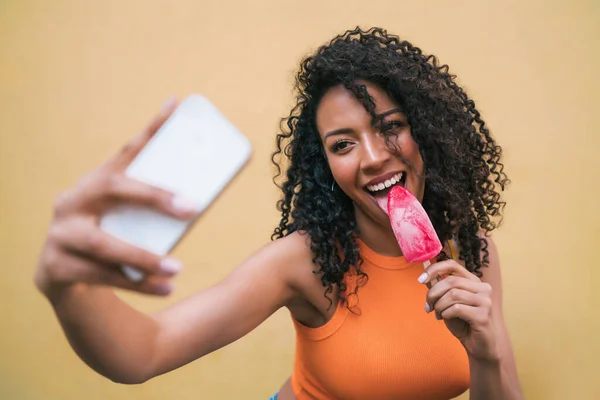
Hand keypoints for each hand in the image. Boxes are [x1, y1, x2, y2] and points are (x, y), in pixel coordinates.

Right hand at [35, 98, 198, 297]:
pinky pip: (101, 277)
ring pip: (104, 245)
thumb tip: (200, 199)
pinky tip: (165, 288)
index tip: (176, 106)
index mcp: (94, 182)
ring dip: (143, 257)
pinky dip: (137, 284)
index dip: (151, 129)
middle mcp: (71, 201)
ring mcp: (59, 234)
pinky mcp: (54, 268)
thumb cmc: (110, 237)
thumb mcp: (127, 218)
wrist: (64, 278)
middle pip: (113, 190)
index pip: (126, 151)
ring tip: (178, 268)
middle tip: (191, 207)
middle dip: (153, 197)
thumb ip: (152, 208)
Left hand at [420, 260, 498, 361]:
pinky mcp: (483, 315)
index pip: (452, 265)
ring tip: (438, 314)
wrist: (480, 346)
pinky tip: (445, 318)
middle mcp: (483, 288)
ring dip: (439, 305)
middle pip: (450, 281)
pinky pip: (456, 308)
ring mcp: (485, 301)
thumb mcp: (447, 302)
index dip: (434, 269)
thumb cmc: (463, 323)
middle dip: (433, 293)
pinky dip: (445, 313)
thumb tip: (424, 275)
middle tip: (428, 305)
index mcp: (474, 281)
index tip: (420, 279)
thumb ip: (439, 288)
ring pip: (452, 295)